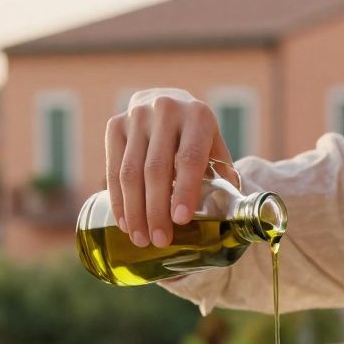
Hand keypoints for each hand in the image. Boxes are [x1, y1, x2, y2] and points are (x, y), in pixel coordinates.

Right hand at [104, 88, 234, 248]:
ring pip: (130, 171)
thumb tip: (230, 216)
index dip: (184, 190)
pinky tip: (124, 222)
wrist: (167, 102)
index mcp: (198, 116)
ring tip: (141, 239)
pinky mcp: (115, 124)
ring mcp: (137, 116)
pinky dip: (117, 199)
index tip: (180, 220)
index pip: (189, 158)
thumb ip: (221, 176)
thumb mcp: (214, 147)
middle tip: (159, 240)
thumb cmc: (196, 136)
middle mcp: (166, 110)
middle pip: (156, 169)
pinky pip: (113, 168)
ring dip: (134, 210)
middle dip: (156, 210)